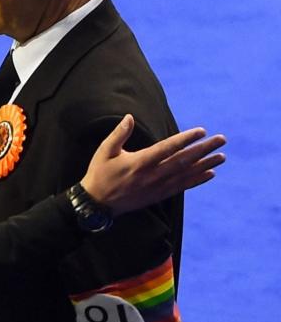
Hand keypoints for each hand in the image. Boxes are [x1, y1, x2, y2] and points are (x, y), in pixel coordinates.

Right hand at [80, 114, 225, 214]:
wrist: (98, 204)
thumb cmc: (100, 173)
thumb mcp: (104, 151)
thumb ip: (118, 134)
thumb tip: (129, 117)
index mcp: (139, 162)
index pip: (168, 148)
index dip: (185, 139)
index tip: (201, 131)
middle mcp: (152, 175)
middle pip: (183, 161)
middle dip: (203, 149)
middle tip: (221, 139)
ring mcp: (157, 187)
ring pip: (187, 174)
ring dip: (206, 164)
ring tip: (222, 156)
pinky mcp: (159, 195)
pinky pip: (182, 187)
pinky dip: (197, 180)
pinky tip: (210, 173)